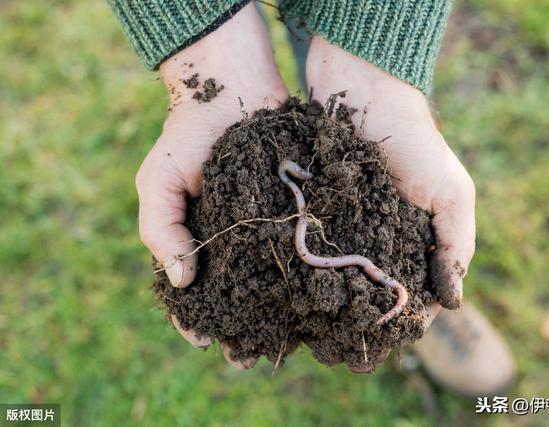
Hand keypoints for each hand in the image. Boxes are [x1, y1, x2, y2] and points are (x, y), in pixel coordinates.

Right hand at [135, 3, 286, 366]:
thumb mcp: (158, 181)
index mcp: (197, 239)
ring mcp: (267, 228)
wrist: (234, 87)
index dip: (195, 320)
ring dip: (279, 312)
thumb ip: (161, 229)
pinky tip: (316, 294)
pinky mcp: (296, 210)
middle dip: (244, 328)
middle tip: (252, 356)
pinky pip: (301, 247)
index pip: (192, 293)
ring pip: (273, 281)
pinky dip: (307, 272)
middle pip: (237, 296)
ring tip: (288, 339)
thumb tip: (181, 280)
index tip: (207, 341)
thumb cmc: (189, 136)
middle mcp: (235, 241)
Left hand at [306, 37, 475, 370]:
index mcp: (418, 239)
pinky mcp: (319, 211)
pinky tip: (297, 292)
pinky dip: (310, 270)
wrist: (363, 91)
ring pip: (341, 277)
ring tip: (314, 332)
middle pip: (374, 291)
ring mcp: (348, 226)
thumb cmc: (414, 142)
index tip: (384, 343)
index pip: (414, 292)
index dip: (404, 319)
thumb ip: (456, 243)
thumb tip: (454, 303)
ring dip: (332, 302)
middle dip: (361, 318)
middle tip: (339, 349)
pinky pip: (314, 248)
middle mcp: (382, 238)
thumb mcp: (450, 192)